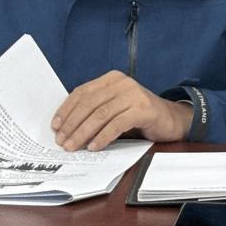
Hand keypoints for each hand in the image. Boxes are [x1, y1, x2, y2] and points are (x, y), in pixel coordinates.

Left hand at [51, 71, 191, 151]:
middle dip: (72, 124)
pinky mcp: (144, 109)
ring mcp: (134, 94)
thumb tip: (67, 127)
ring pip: (101, 114)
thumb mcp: (115, 108)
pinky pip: (118, 123)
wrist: (170, 119)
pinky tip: (95, 146)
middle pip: (90, 103)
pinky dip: (103, 136)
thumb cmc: (138, 115)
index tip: (55, 126)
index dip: (67, 109)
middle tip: (62, 141)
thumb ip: (96, 110)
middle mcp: (122, 83)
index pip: (82, 92)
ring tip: (74, 146)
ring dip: (84, 132)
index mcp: (111, 79)